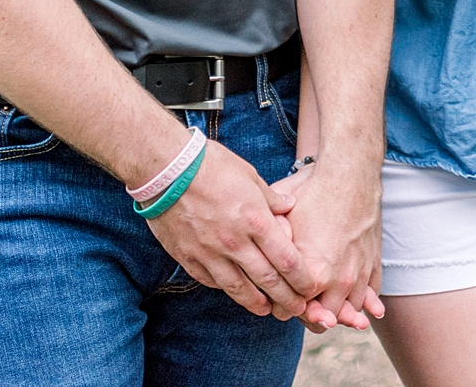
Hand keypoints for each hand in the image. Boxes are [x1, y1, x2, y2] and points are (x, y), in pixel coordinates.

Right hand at [143, 142, 319, 320]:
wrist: (166, 170)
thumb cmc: (211, 165)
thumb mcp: (249, 175)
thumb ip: (271, 198)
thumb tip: (288, 207)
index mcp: (255, 221)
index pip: (286, 260)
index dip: (301, 278)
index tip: (310, 288)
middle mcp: (235, 242)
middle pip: (267, 280)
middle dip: (286, 298)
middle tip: (296, 309)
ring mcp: (210, 253)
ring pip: (238, 288)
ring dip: (256, 302)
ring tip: (266, 309)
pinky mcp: (188, 257)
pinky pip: (211, 281)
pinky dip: (226, 288)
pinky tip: (234, 291)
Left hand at [276, 157, 384, 332]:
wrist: (351, 172)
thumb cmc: (312, 192)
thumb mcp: (281, 219)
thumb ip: (267, 244)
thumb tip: (248, 255)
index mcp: (314, 275)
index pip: (292, 311)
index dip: (280, 306)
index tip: (275, 298)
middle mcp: (340, 281)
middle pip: (321, 320)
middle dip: (308, 314)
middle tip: (297, 305)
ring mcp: (360, 273)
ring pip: (349, 311)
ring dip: (338, 311)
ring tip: (325, 307)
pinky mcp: (375, 263)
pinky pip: (371, 294)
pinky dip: (362, 300)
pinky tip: (353, 300)